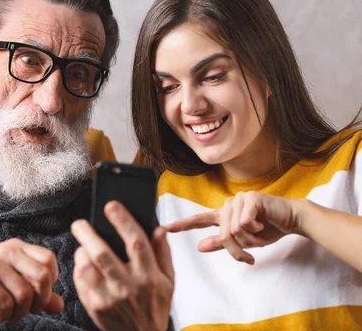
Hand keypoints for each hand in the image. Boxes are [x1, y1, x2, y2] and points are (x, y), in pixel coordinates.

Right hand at [0, 238, 62, 322]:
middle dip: (41, 301)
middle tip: (30, 310)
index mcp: (17, 247)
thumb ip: (37, 291)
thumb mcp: (11, 280)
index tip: (40, 294)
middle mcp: (7, 251)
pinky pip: (6, 303)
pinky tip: (0, 315)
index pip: (49, 259)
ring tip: (12, 315)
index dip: (51, 281)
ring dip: (21, 313)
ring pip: (25, 294)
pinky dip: (6, 315)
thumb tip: (60, 305)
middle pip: (42, 276)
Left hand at [71, 201, 172, 330]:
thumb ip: (163, 253)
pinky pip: (80, 283)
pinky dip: (78, 269)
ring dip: (81, 252)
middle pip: (103, 253)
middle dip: (88, 233)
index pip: (136, 241)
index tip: (111, 206)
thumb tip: (159, 229)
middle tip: (79, 223)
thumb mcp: (168, 281)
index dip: (122, 220)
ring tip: (82, 246)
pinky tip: (82, 264)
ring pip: (87, 268)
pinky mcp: (95, 307)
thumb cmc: (155, 308)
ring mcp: (110, 298)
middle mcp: (128, 286)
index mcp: (149, 275)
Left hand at [166, 191, 299, 263]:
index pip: (199, 220)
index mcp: (224, 215)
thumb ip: (223, 243)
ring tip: (259, 236)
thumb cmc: (268, 229)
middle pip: (223, 234)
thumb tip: (200, 246)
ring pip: (233, 230)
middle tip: (249, 257)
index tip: (164, 229)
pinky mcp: (250, 198)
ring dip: (248, 240)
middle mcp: (228, 205)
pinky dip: (254, 229)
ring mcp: (238, 200)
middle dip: (236, 249)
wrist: (291, 219)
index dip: (182, 225)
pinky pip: (244, 222)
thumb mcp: (244, 241)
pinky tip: (263, 223)